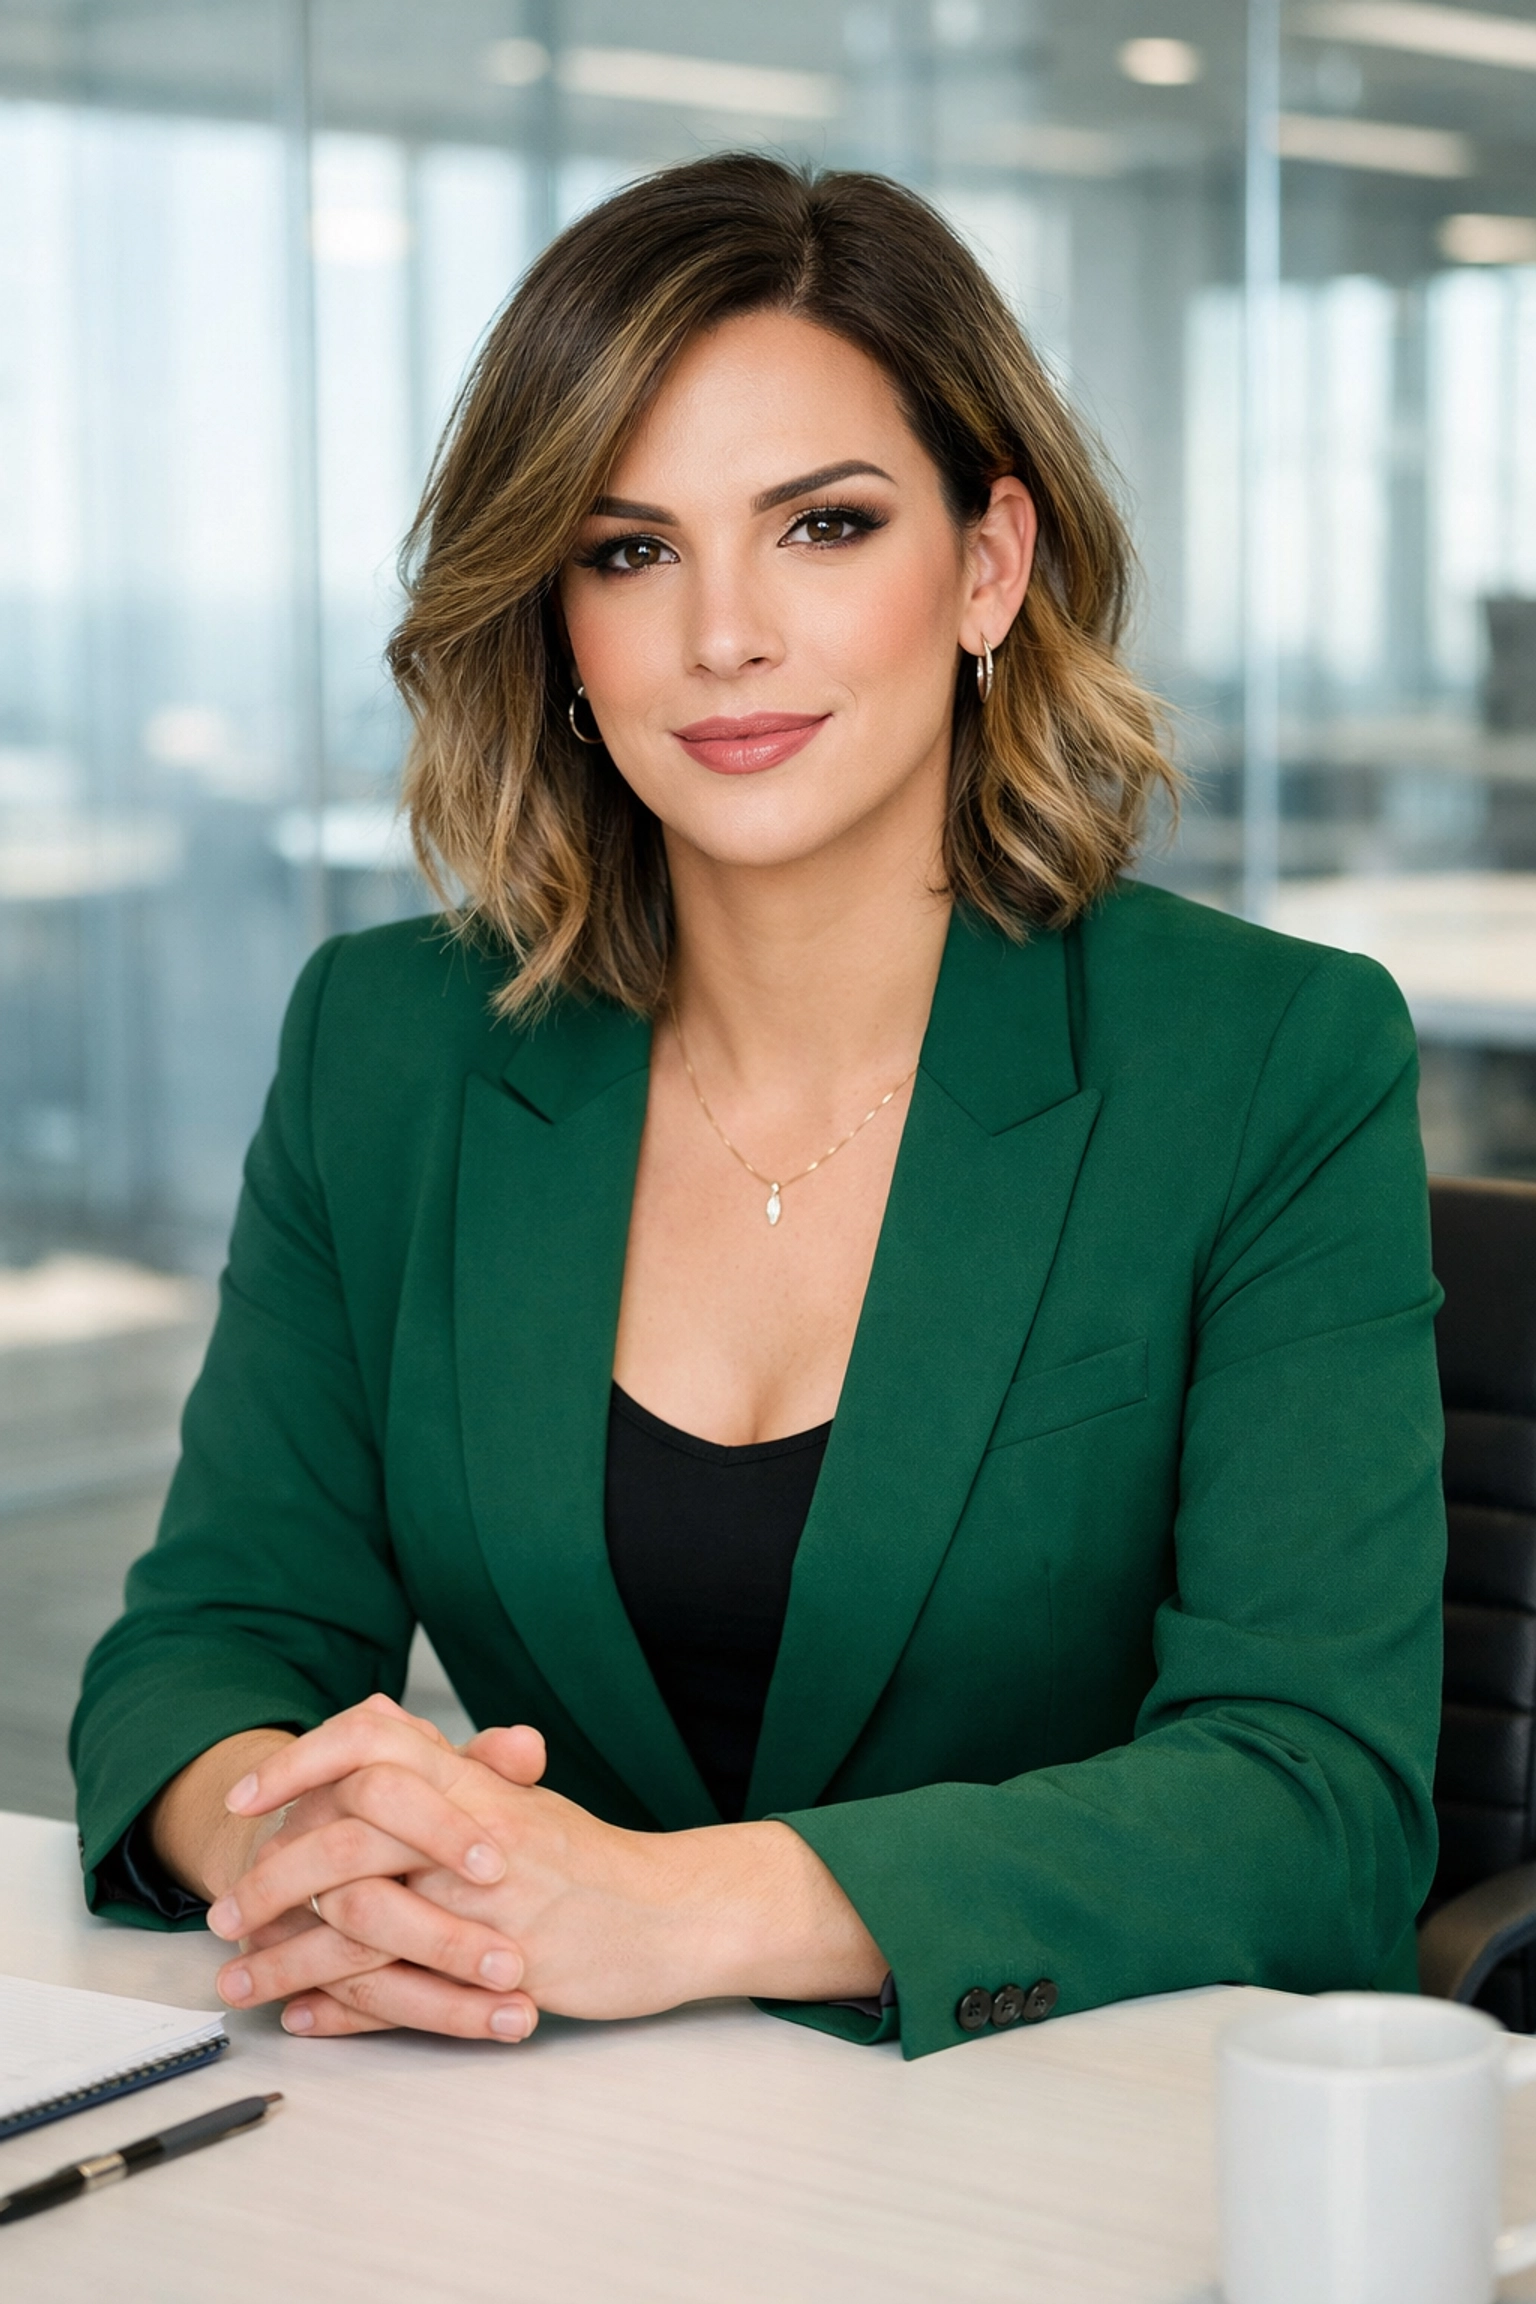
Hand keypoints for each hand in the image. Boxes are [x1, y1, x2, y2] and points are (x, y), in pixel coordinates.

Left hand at [216, 1700, 886, 2038]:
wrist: (676, 1914)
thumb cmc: (593, 1864)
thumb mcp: (519, 1798)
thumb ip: (446, 1764)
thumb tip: (375, 1716)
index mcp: (474, 1782)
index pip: (370, 1741)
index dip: (300, 1761)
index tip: (247, 1798)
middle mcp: (471, 1832)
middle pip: (342, 1835)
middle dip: (268, 1878)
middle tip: (221, 1913)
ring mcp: (482, 1903)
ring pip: (356, 1919)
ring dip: (284, 1955)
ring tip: (239, 1980)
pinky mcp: (493, 1969)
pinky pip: (396, 1990)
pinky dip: (340, 2008)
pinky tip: (305, 2016)